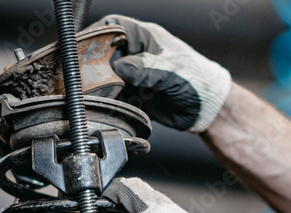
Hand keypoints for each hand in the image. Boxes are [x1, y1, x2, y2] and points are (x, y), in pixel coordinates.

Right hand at [95, 14, 231, 132]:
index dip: (96, 32)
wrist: (208, 109)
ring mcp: (135, 74)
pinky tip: (104, 104)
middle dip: (92, 62)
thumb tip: (121, 69)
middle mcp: (137, 54)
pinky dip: (107, 100)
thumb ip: (145, 69)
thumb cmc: (198, 81)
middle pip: (104, 51)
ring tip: (91, 92)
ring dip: (98, 84)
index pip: (113, 26)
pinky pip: (114, 94)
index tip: (82, 45)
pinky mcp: (135, 94)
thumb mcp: (171, 71)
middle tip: (82, 75)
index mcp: (146, 37)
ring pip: (106, 75)